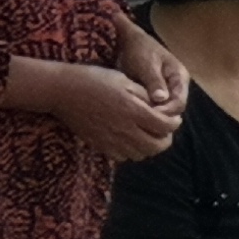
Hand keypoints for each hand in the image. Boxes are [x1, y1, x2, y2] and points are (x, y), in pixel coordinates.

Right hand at [42, 60, 181, 160]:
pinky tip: (129, 139)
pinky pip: (122, 157)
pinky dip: (131, 152)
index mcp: (133, 111)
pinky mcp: (99, 145)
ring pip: (140, 155)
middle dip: (165, 139)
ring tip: (147, 134)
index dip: (174, 123)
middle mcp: (124, 130)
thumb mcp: (125, 81)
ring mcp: (110, 140)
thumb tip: (162, 107)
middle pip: (156, 146)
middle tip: (163, 129)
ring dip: (149, 146)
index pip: (165, 126)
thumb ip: (146, 96)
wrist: (63, 92)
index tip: (174, 118)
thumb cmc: (95, 80)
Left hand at [116, 24, 191, 119]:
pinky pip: (154, 107)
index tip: (149, 116)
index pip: (179, 102)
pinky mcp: (154, 93)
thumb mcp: (146, 64)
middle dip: (159, 116)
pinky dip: (145, 111)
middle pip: (173, 109)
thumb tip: (161, 99)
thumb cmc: (139, 49)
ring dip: (151, 115)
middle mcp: (176, 86)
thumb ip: (154, 81)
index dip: (166, 112)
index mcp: (179, 77)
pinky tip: (133, 114)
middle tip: (140, 120)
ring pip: (163, 110)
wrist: (126, 40)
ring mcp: (166, 90)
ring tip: (135, 119)